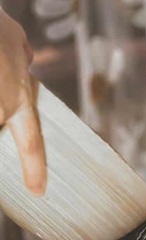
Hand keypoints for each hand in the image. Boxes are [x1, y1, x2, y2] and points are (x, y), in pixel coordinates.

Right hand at [0, 8, 46, 194]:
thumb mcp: (15, 39)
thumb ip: (22, 58)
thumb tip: (25, 60)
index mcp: (19, 101)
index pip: (31, 144)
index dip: (34, 170)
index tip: (38, 190)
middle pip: (0, 128)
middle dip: (5, 102)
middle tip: (6, 84)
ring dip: (3, 91)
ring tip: (3, 78)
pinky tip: (0, 78)